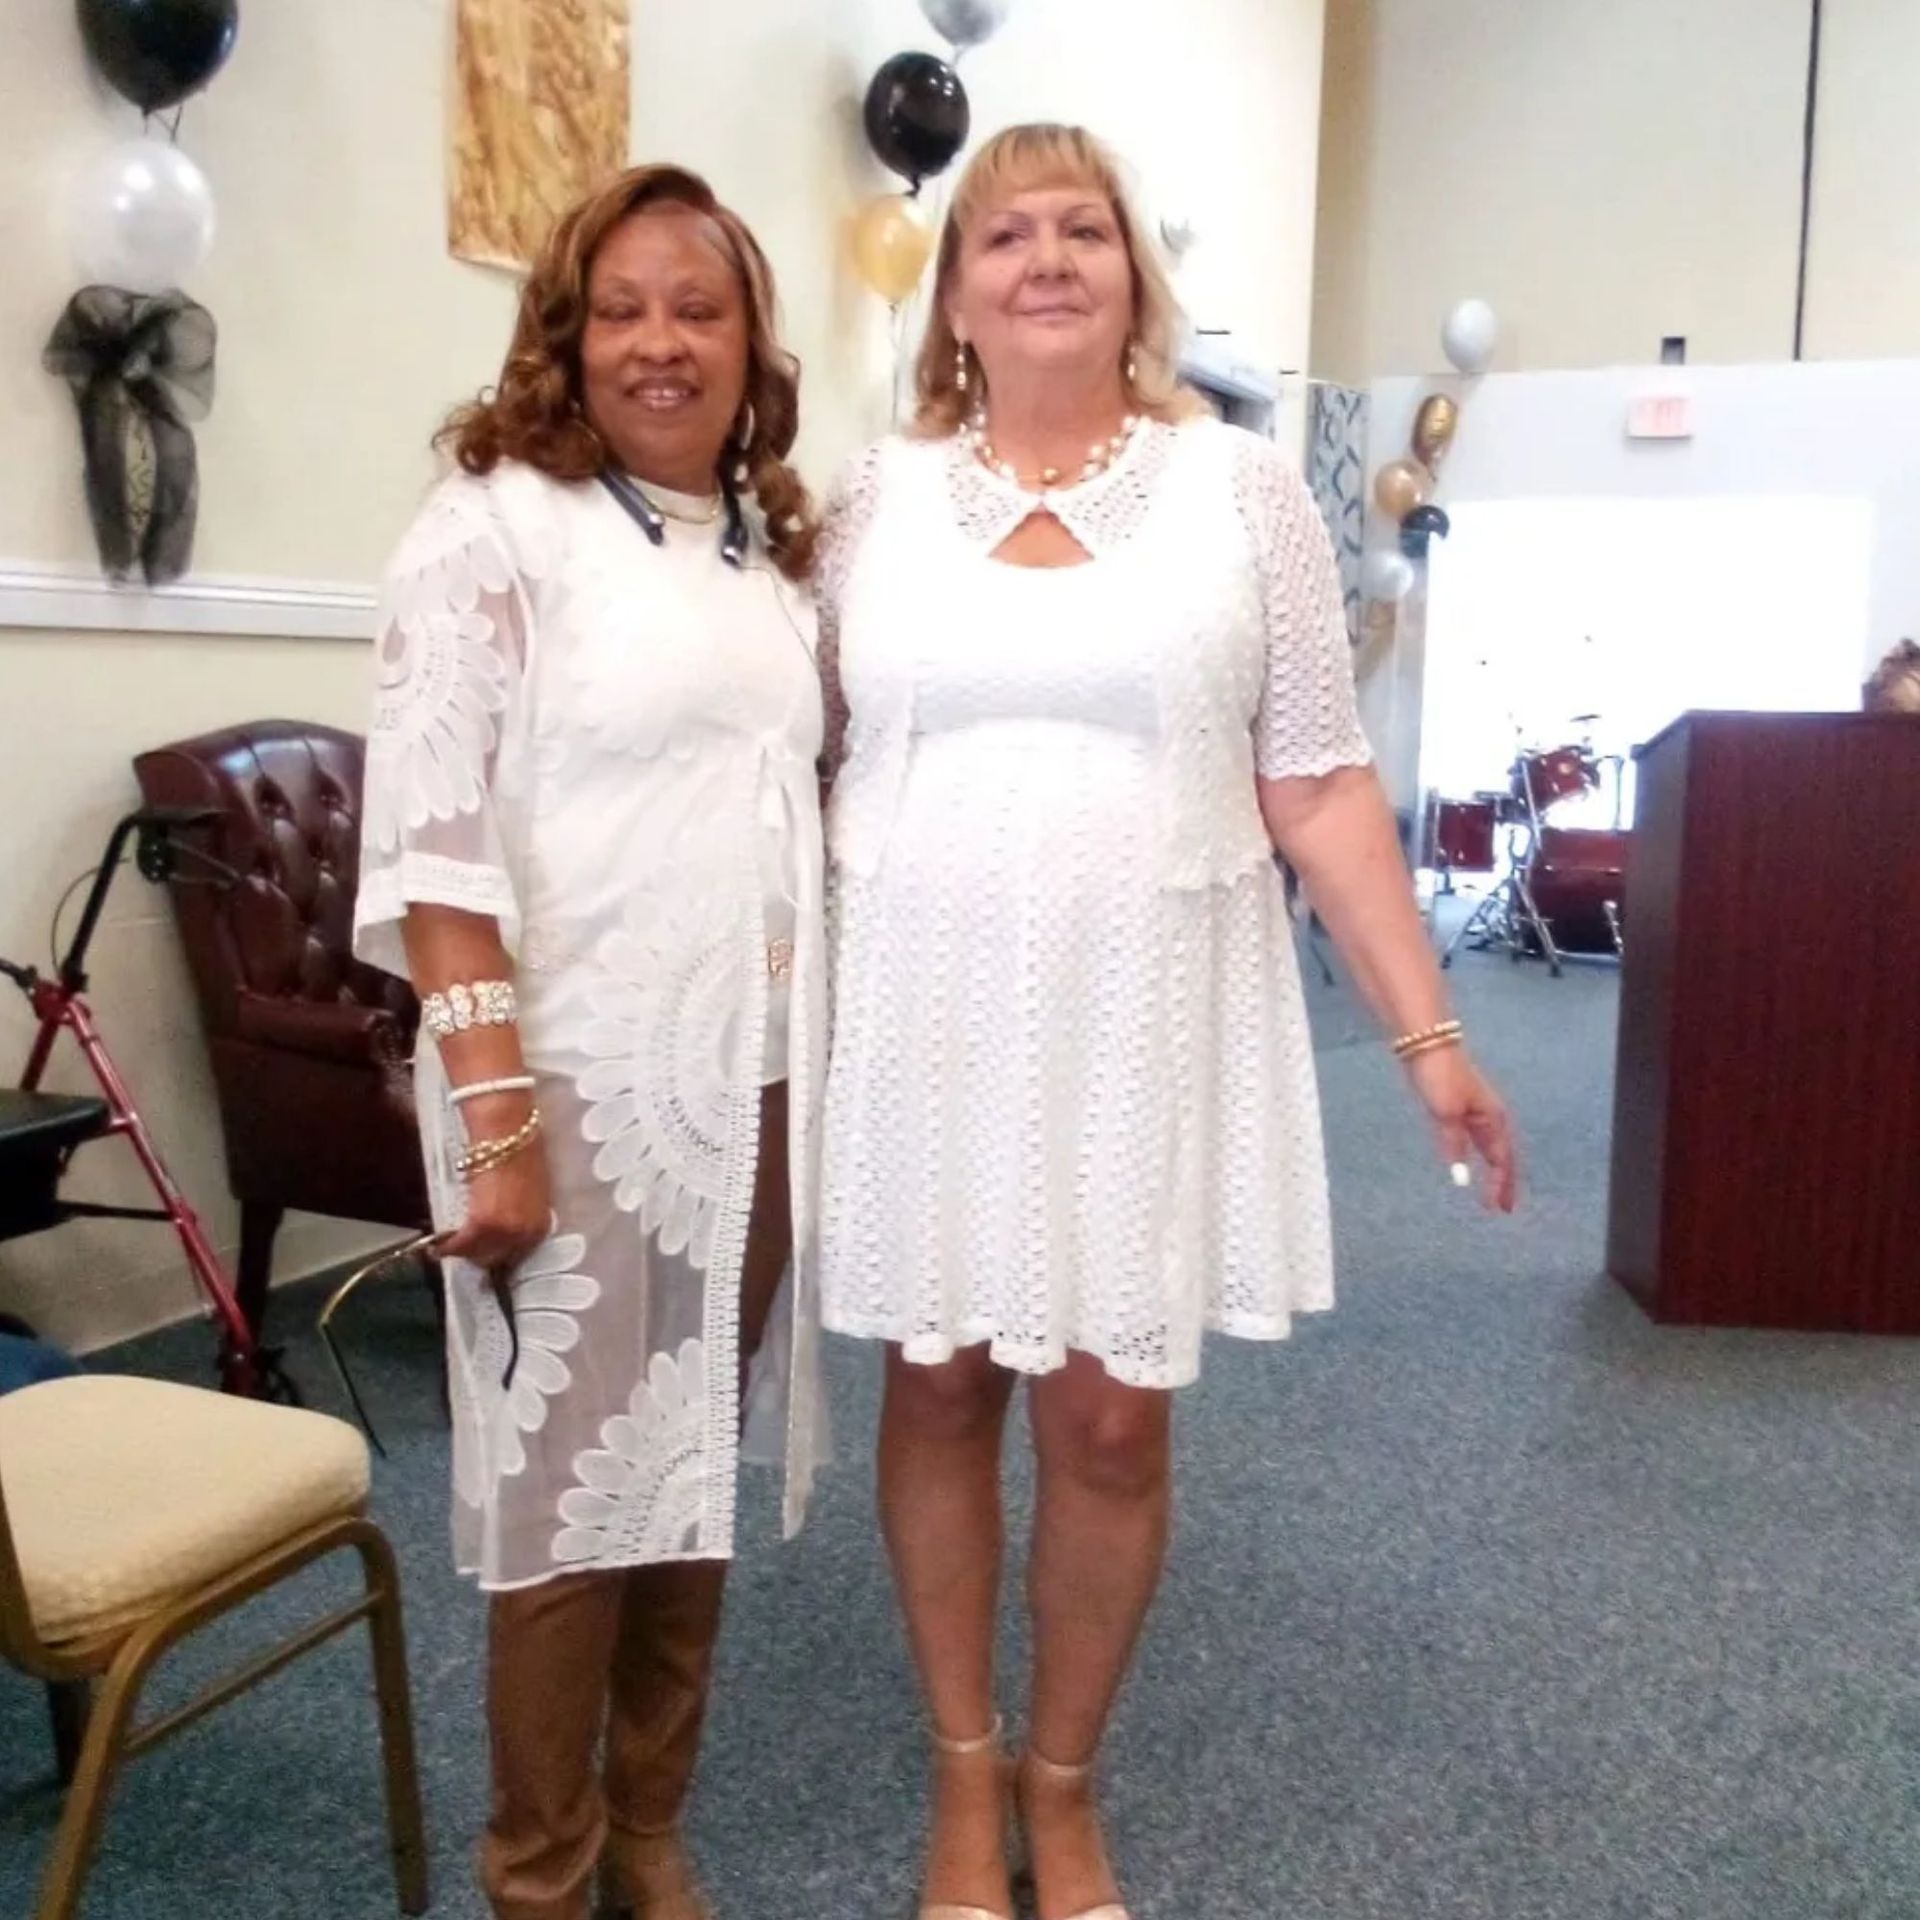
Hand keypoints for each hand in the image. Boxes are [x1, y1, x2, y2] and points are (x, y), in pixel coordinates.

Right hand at [434, 1126, 552, 1273]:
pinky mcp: (483, 1224)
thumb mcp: (528, 1193)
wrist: (507, 1134)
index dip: (498, 1255)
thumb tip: (505, 1227)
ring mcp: (506, 1232)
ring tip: (450, 1247)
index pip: (517, 1256)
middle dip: (481, 1256)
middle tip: (465, 1251)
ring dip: (464, 1252)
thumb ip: (520, 1216)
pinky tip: (436, 1248)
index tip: (485, 1255)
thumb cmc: (519, 1153)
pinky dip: (446, 1247)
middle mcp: (527, 1234)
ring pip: (477, 1256)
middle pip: (497, 1260)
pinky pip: (460, 1245)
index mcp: (541, 1226)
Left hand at [1403, 1046, 1518, 1213]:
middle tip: (1505, 1208)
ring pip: (1492, 1148)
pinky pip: (1478, 1139)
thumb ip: (1454, 1145)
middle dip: (1505, 1182)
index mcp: (1493, 1119)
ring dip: (1495, 1171)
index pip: (1501, 1160)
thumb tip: (1460, 1178)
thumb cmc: (1440, 1076)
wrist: (1428, 1043)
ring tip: (1494, 1192)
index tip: (1493, 1208)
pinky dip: (1480, 1155)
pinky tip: (1472, 1163)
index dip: (1499, 1185)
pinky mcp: (1461, 1107)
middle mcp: (1491, 1116)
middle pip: (1502, 1156)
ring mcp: (1477, 1111)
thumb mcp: (1446, 1114)